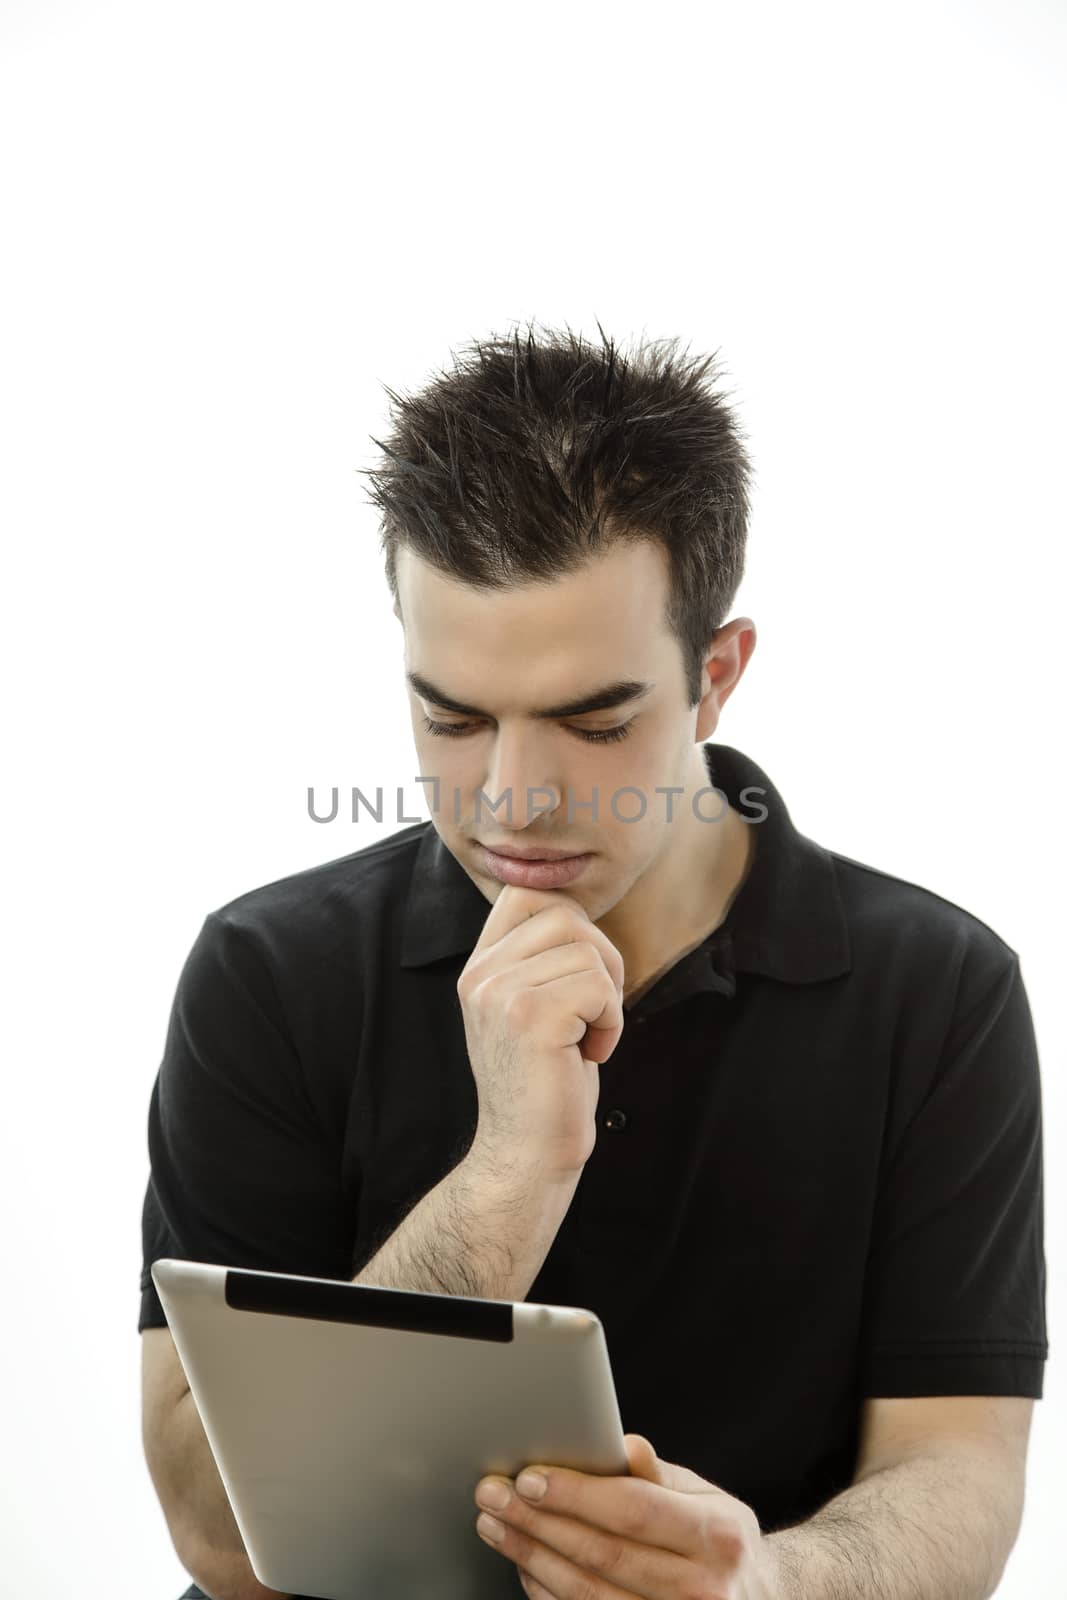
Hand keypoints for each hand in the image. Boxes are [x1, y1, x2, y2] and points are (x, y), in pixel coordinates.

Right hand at [458, 884, 625, 1180]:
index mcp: (479, 969)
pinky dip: (611, 1021)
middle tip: (595, 1011)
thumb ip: (539, 960)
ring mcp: (500, 994)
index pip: (528, 895)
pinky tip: (591, 1054)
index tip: (581, 975)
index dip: (572, 923)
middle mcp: (481, 975)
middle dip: (602, 958)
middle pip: (567, 915)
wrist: (525, 1156)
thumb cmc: (545, 1085)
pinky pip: (599, 986)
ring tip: (588, 1037)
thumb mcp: (530, 1009)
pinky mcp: (530, 1017)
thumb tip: (579, 912)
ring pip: (589, 950)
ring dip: (608, 997)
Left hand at [473, 1432, 778, 1598]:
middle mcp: (703, 1590)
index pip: (634, 1511)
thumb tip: (623, 1445)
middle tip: (494, 1497)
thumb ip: (660, 1476)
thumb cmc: (723, 1544)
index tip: (529, 1477)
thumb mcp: (710, 1499)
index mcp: (719, 1536)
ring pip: (588, 1595)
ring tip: (497, 1526)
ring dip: (532, 1558)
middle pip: (602, 1555)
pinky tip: (526, 1566)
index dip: (576, 1494)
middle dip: (538, 1522)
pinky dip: (549, 1594)